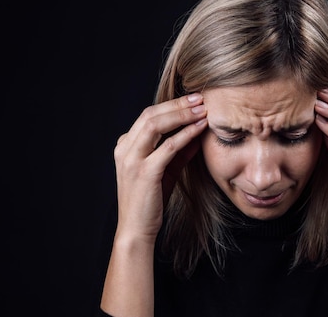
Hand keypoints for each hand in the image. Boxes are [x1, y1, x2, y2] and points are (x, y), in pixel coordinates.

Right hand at [113, 93, 207, 242]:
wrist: (137, 229)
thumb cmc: (151, 201)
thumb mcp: (166, 170)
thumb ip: (179, 151)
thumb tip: (197, 131)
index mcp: (126, 146)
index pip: (149, 116)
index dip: (172, 105)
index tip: (193, 99)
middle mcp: (125, 149)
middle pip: (151, 115)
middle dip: (177, 104)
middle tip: (200, 98)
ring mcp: (132, 160)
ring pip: (156, 126)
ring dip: (182, 115)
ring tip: (202, 109)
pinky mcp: (144, 172)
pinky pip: (167, 147)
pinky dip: (185, 134)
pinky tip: (199, 128)